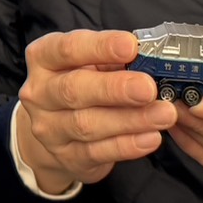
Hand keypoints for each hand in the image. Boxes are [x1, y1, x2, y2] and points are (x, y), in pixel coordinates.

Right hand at [16, 29, 177, 195]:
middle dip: (115, 89)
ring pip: (87, 125)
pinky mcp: (65, 156)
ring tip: (163, 114)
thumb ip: (114, 58)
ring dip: (130, 120)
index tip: (131, 46)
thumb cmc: (81, 82)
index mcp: (44, 57)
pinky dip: (127, 145)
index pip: (67, 48)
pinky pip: (97, 153)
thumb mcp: (90, 62)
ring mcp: (49, 128)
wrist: (56, 128)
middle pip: (73, 90)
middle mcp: (39, 92)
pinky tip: (151, 137)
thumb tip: (152, 58)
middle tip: (148, 88)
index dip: (100, 47)